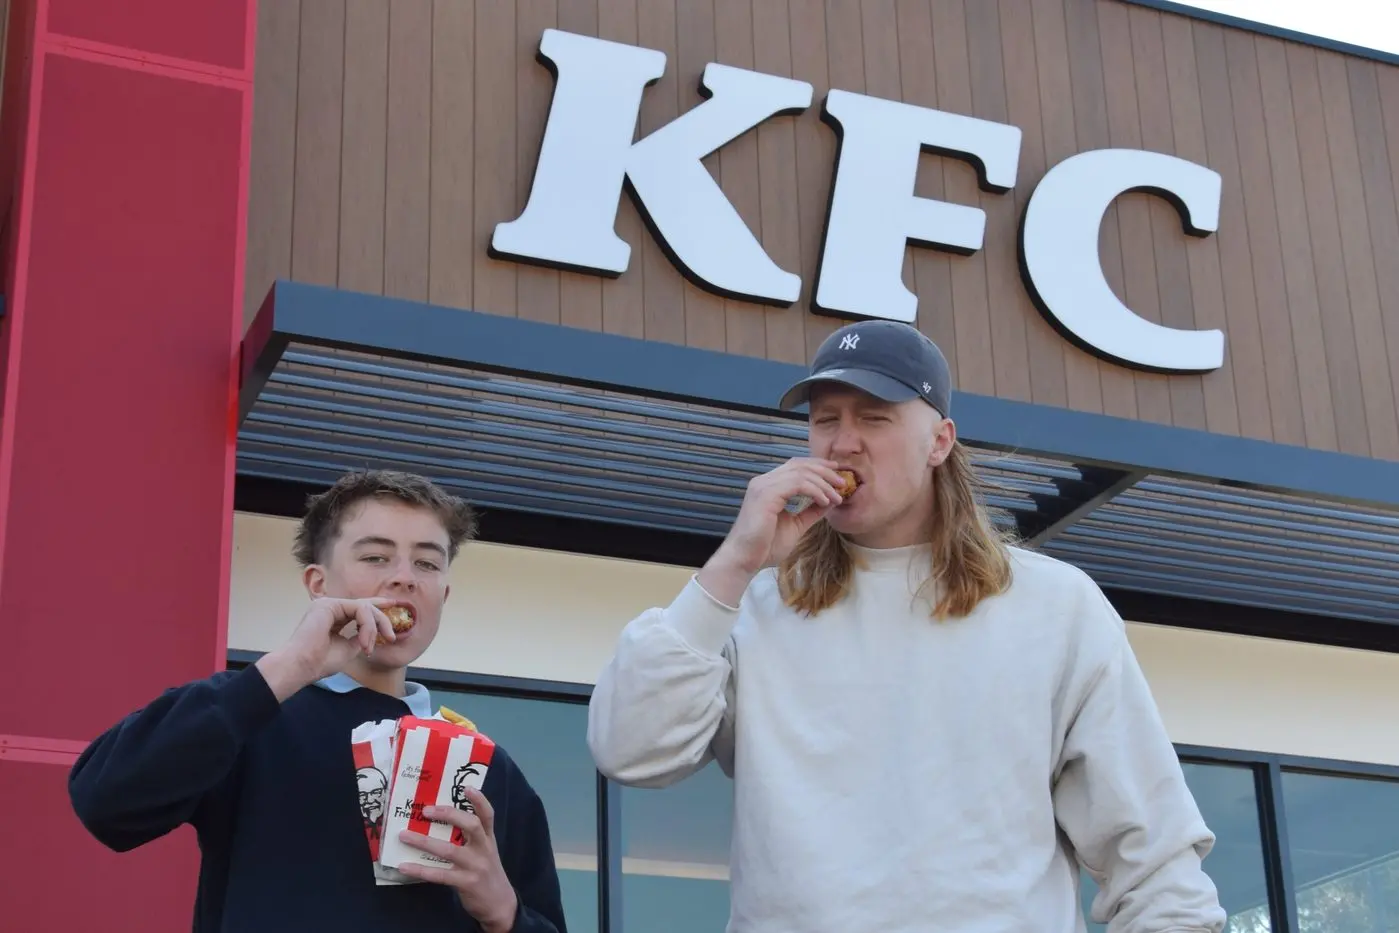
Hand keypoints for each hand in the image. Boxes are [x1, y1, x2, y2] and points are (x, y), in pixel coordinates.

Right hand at [254, 597, 397, 701]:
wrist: (301, 667)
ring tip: (368, 647)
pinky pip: (359, 609)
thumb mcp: (349, 648)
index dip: (377, 605)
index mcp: (332, 618)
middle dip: (382, 620)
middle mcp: (329, 608)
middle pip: (365, 606)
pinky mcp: (329, 604)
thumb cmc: (320, 662)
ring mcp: (328, 604)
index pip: (358, 608)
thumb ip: (360, 636)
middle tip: (391, 637)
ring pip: (364, 607)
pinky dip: (367, 625)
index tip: (394, 605)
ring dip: (374, 627)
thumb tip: (373, 632)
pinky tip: (363, 642)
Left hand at [396, 789, 518, 932]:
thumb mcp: (486, 852)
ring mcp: (475, 866)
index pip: (488, 815)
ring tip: (403, 836)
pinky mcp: (466, 883)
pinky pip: (439, 875)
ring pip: (448, 850)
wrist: (500, 905)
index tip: (466, 787)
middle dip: (449, 814)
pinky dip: (420, 870)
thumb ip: (471, 839)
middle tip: (426, 810)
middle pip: (471, 825)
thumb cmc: (487, 873)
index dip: (479, 800)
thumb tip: (441, 822)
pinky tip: (404, 866)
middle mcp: (484, 849)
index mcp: (488, 839)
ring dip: (423, 841)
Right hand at [699, 457, 847, 604]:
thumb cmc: (765, 546)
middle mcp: (764, 481)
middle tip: (842, 483)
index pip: (795, 466)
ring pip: (801, 473)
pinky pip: (797, 484)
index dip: (817, 466)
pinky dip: (815, 490)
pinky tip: (824, 501)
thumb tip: (830, 500)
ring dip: (823, 483)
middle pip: (799, 464)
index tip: (836, 473)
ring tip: (837, 496)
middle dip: (824, 471)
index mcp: (768, 486)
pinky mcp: (766, 495)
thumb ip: (811, 511)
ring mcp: (763, 486)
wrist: (745, 560)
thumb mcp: (796, 525)